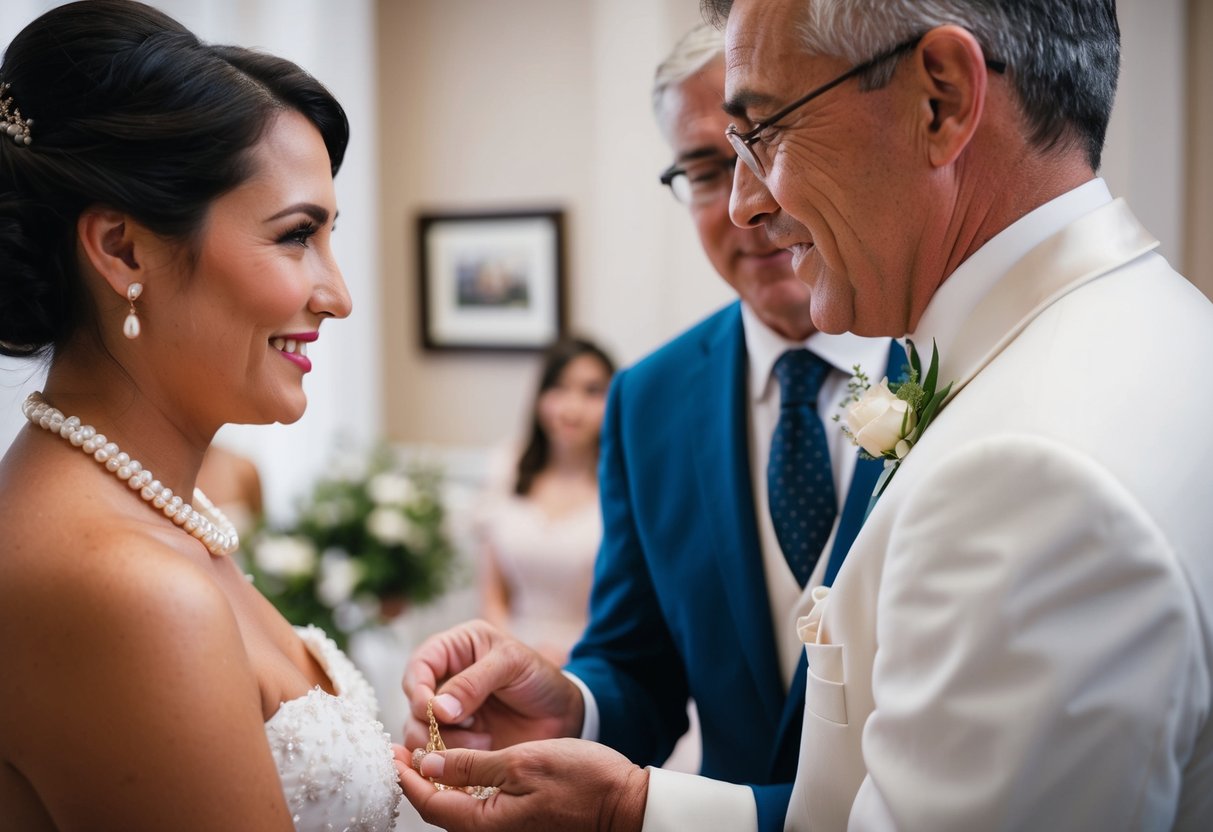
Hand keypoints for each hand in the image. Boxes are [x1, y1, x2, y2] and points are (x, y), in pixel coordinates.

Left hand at [394, 739, 648, 831]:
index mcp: (485, 823)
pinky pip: (480, 810)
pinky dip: (465, 787)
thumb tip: (428, 764)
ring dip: (440, 782)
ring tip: (428, 753)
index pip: (429, 803)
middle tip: (402, 749)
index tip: (392, 751)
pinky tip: (464, 768)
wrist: (626, 804)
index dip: (406, 776)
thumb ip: (472, 765)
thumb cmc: (580, 780)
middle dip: (418, 779)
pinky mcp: (521, 825)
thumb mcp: (521, 762)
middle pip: (440, 809)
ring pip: (459, 809)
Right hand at [402, 619, 584, 750]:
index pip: (419, 666)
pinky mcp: (457, 742)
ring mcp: (449, 714)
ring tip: (482, 741)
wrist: (564, 715)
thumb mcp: (512, 664)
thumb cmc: (540, 678)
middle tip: (465, 727)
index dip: (418, 688)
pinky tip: (480, 753)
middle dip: (431, 721)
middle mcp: (445, 681)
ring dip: (444, 743)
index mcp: (455, 649)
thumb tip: (437, 709)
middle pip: (412, 704)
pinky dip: (451, 759)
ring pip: (420, 733)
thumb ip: (473, 682)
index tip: (432, 710)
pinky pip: (437, 754)